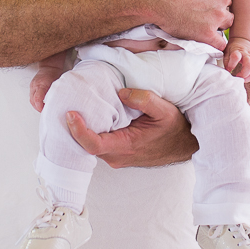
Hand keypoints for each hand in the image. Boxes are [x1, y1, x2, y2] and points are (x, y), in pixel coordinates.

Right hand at [29, 68, 62, 111]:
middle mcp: (35, 85)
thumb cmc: (54, 73)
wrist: (49, 66)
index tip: (44, 110)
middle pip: (33, 101)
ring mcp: (32, 86)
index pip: (37, 98)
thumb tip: (56, 102)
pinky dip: (35, 101)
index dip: (40, 107)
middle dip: (38, 108)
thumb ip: (54, 93)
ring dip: (36, 105)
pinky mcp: (32, 86)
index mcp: (41, 84)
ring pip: (31, 99)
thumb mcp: (56, 83)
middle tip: (44, 112)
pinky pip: (31, 96)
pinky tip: (40, 103)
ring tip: (42, 109)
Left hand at [66, 89, 197, 167]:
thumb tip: (121, 92)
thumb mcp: (164, 110)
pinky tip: (88, 115)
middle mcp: (117, 156)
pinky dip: (90, 130)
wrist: (185, 146)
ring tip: (73, 106)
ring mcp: (116, 157)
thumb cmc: (175, 130)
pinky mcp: (116, 153)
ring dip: (81, 128)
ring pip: (90, 144)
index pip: (94, 144)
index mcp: (126, 147)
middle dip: (73, 127)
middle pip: (85, 145)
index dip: (78, 131)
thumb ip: (143, 99)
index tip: (70, 114)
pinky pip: (97, 143)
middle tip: (65, 104)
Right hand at [140, 0, 230, 50]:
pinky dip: (215, 43)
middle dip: (216, 5)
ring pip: (225, 22)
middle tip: (198, 6)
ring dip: (216, 23)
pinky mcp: (206, 34)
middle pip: (226, 3)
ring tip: (200, 22)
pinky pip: (220, 43)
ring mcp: (216, 16)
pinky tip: (206, 40)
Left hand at [223, 37, 249, 81]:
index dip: (232, 64)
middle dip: (243, 75)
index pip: (236, 56)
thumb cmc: (234, 46)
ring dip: (247, 78)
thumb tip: (227, 71)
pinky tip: (245, 77)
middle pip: (249, 66)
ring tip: (240, 78)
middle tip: (237, 77)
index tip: (229, 69)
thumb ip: (226, 61)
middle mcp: (248, 54)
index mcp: (238, 50)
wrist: (243, 39)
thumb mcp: (227, 51)